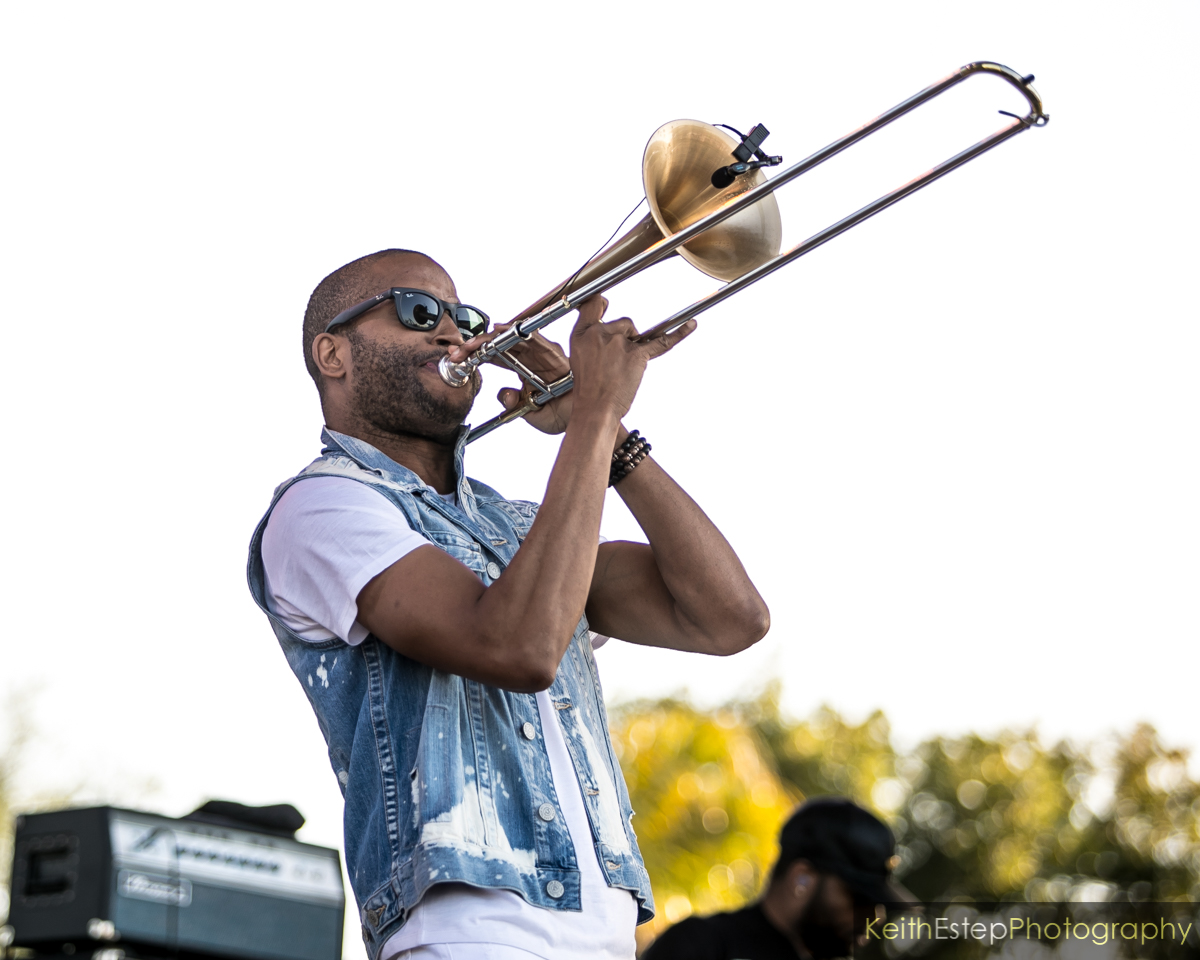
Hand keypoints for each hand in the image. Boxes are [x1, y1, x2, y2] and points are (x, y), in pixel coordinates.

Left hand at [448, 322, 574, 434]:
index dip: (475, 355)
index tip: (456, 359)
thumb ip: (514, 404)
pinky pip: (535, 339)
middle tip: (458, 351)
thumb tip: (501, 394)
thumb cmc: (562, 415)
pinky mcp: (554, 353)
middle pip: (499, 344)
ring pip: (512, 338)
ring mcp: (542, 353)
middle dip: (476, 345)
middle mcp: (531, 358)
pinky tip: (501, 330)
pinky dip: (518, 333)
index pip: (494, 356)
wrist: (584, 420)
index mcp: (523, 369)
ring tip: (473, 342)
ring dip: (490, 338)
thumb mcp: (530, 414)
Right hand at [567, 296, 694, 422]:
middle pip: (622, 323)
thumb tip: (611, 325)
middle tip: (614, 364)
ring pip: (634, 331)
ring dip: (635, 346)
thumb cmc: (590, 388)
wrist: (595, 410)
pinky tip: (691, 325)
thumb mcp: (579, 357)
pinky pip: (661, 341)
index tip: (605, 303)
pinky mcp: (637, 355)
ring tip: (623, 369)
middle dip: (624, 339)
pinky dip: (679, 334)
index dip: (600, 304)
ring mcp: (619, 343)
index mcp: (581, 334)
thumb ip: (592, 338)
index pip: (592, 305)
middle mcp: (598, 333)